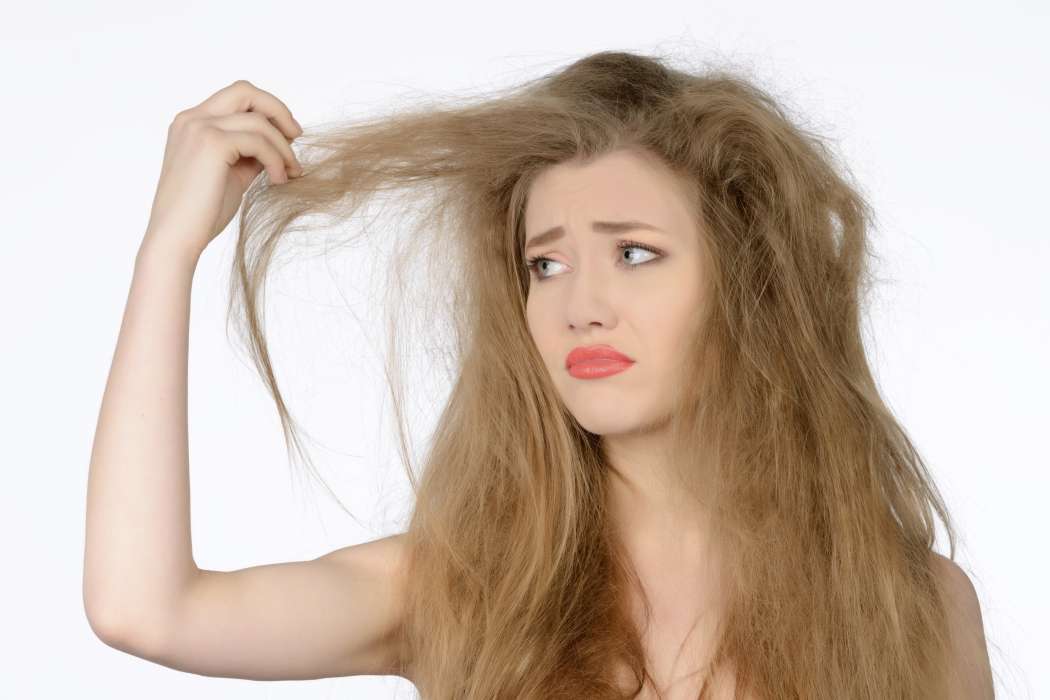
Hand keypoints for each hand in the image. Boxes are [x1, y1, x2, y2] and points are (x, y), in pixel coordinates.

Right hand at [141, 79, 303, 258]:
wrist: (176, 239)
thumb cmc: (201, 214)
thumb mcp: (232, 175)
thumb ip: (250, 154)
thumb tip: (280, 144)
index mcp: (192, 123)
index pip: (237, 98)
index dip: (267, 111)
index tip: (288, 136)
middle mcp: (192, 119)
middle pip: (245, 91)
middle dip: (278, 111)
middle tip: (297, 137)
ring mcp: (199, 128)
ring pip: (259, 120)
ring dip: (283, 147)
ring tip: (289, 173)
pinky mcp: (212, 143)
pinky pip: (259, 141)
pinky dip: (276, 159)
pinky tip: (279, 180)